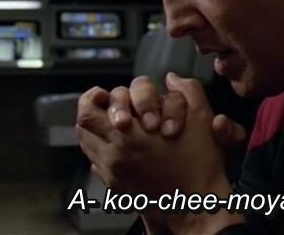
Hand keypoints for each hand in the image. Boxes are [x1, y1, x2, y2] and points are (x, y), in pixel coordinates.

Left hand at [76, 76, 244, 232]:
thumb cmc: (199, 165)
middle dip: (94, 110)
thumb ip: (187, 91)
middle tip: (111, 106)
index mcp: (129, 136)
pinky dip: (103, 149)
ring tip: (116, 124)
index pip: (88, 111)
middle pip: (82, 126)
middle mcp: (114, 155)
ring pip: (87, 143)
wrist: (199, 205)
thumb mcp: (201, 118)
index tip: (106, 94)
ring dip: (97, 129)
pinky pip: (96, 163)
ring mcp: (113, 173)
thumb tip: (172, 79)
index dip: (94, 97)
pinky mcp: (118, 186)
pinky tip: (123, 146)